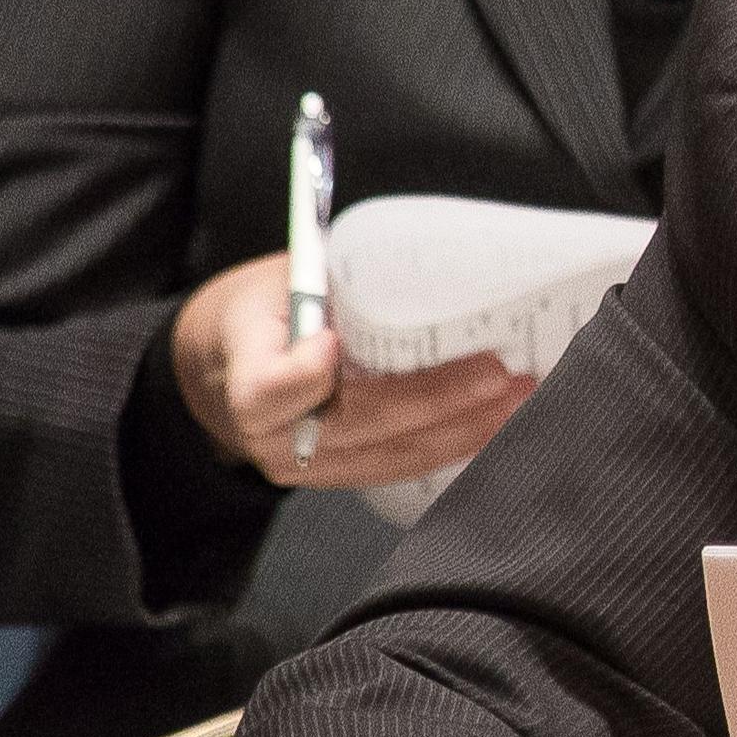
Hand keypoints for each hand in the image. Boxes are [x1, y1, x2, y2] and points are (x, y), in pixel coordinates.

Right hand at [169, 250, 529, 487]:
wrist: (218, 368)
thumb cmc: (258, 311)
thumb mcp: (278, 279)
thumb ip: (332, 281)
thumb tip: (420, 261)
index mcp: (242, 370)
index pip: (266, 388)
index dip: (300, 374)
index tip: (333, 343)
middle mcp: (269, 432)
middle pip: (356, 424)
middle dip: (434, 402)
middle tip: (497, 374)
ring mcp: (302, 463)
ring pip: (389, 456)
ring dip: (462, 431)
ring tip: (518, 400)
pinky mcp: (334, 475)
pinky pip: (397, 467)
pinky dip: (450, 446)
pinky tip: (495, 426)